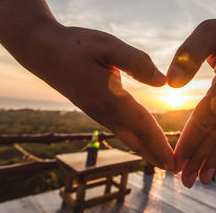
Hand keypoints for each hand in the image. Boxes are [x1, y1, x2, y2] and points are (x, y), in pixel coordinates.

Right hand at [26, 22, 173, 169]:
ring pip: (125, 136)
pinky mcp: (93, 107)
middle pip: (135, 139)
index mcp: (110, 99)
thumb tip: (162, 82)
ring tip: (159, 159)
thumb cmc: (76, 45)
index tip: (173, 163)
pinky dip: (132, 138)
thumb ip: (137, 62)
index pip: (142, 126)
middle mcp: (104, 111)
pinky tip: (137, 138)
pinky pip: (117, 128)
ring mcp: (97, 112)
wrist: (42, 52)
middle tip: (172, 170)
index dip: (160, 145)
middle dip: (154, 155)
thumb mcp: (108, 46)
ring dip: (144, 149)